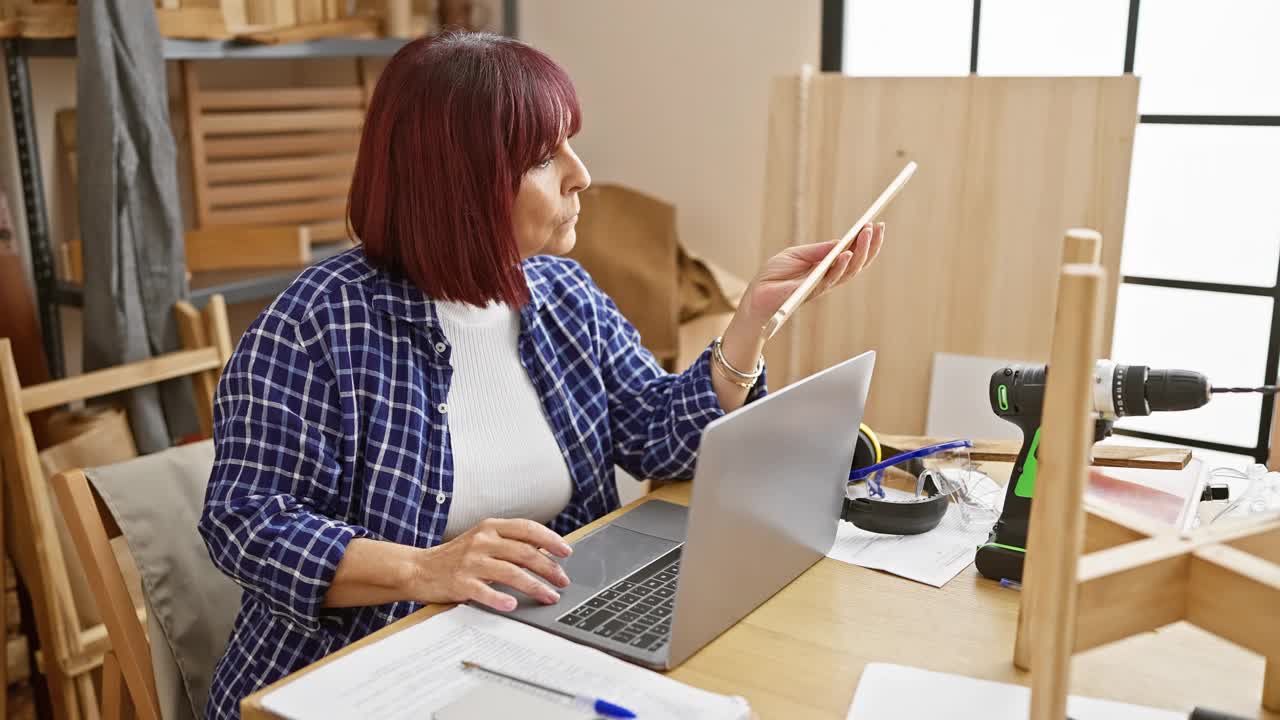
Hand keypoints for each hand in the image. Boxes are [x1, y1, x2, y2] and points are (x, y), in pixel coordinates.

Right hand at [412, 518, 572, 610]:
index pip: (528, 529)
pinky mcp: (460, 582)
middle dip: (550, 568)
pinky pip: (485, 591)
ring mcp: (471, 561)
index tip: (566, 551)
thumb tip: (545, 550)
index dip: (551, 539)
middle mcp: (482, 540)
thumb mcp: (482, 540)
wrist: (419, 568)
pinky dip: (500, 598)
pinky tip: (513, 605)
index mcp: (490, 527)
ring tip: (549, 596)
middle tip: (562, 582)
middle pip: (525, 552)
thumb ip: (509, 542)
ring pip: (512, 572)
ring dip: (535, 586)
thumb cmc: (456, 557)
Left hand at [737, 222, 884, 331]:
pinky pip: (829, 280)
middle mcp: (829, 279)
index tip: (878, 225)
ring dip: (860, 252)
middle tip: (878, 227)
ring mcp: (821, 286)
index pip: (854, 256)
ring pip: (849, 272)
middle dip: (870, 245)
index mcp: (828, 269)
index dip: (867, 243)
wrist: (755, 294)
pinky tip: (846, 254)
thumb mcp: (797, 254)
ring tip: (866, 233)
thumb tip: (842, 241)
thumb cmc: (774, 275)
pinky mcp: (809, 292)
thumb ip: (818, 250)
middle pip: (857, 263)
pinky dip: (839, 267)